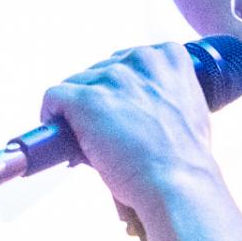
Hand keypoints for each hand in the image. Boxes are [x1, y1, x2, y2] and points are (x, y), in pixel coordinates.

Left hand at [40, 42, 221, 211]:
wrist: (178, 184)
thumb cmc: (185, 160)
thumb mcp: (190, 109)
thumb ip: (166, 94)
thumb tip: (138, 104)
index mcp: (169, 56)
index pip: (127, 61)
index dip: (119, 88)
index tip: (118, 109)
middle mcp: (140, 59)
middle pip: (100, 72)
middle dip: (99, 100)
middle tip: (107, 133)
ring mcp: (111, 78)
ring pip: (77, 86)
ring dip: (78, 113)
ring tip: (91, 142)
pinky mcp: (84, 99)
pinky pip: (53, 97)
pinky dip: (51, 116)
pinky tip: (61, 136)